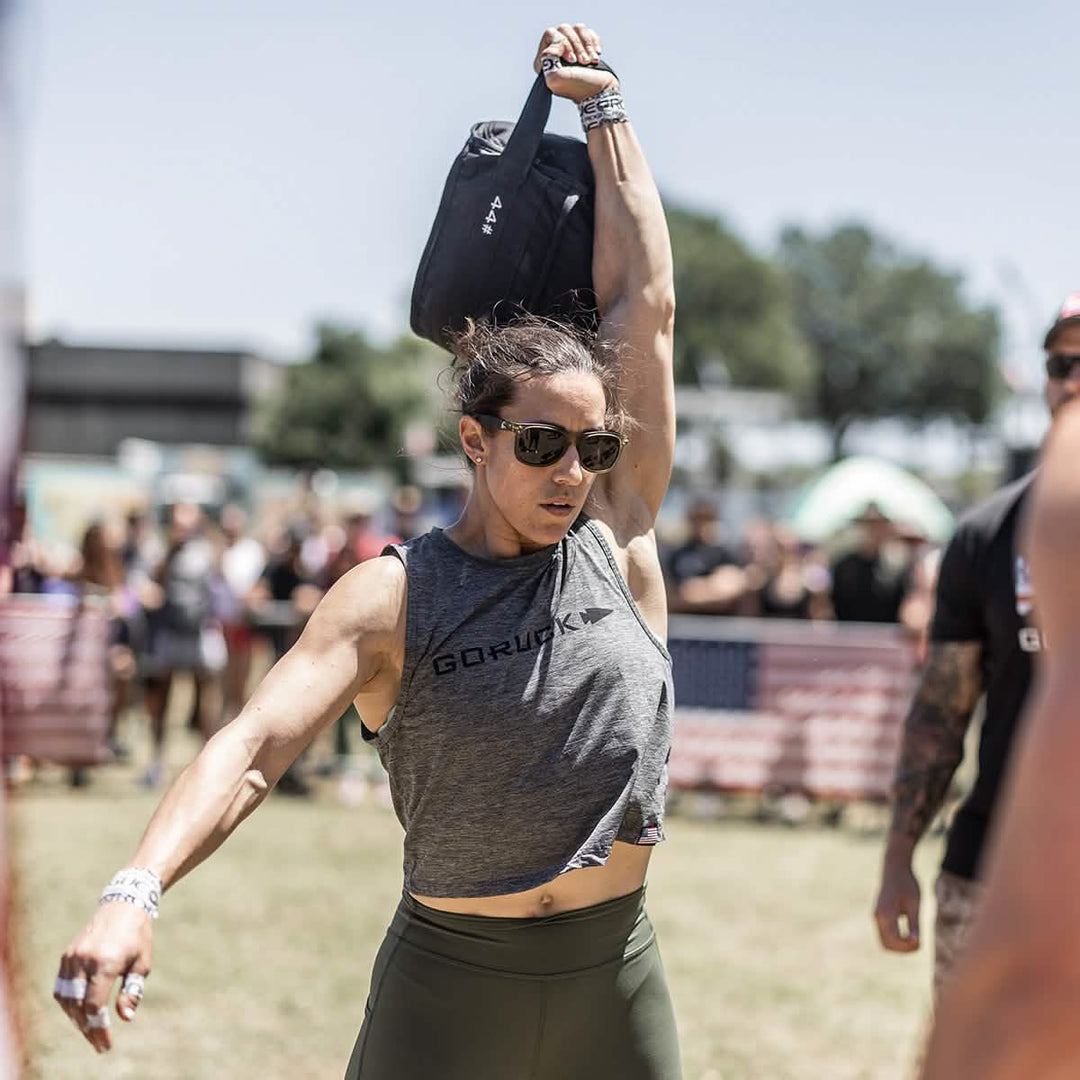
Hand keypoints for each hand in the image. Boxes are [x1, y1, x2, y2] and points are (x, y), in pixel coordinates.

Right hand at [54, 901, 153, 1053]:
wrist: (123, 904)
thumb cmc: (138, 935)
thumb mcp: (142, 962)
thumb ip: (132, 991)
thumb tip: (125, 1018)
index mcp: (106, 962)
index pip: (95, 1006)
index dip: (99, 1029)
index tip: (106, 1044)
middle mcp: (84, 960)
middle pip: (78, 1006)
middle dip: (87, 1028)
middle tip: (98, 1042)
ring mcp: (72, 957)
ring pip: (66, 999)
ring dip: (75, 1018)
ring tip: (89, 1030)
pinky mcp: (67, 955)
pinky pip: (62, 987)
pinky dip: (68, 1003)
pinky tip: (79, 1012)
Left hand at [533, 23, 616, 102]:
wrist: (602, 90)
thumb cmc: (581, 87)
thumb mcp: (556, 77)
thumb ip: (547, 60)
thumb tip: (550, 46)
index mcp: (545, 61)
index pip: (550, 34)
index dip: (562, 43)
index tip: (571, 60)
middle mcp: (557, 53)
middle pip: (564, 29)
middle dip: (576, 45)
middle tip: (582, 62)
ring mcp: (572, 48)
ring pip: (577, 28)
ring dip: (586, 45)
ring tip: (590, 61)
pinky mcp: (585, 46)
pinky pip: (587, 32)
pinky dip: (593, 43)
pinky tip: (595, 56)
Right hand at [874, 862, 921, 952]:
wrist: (895, 868)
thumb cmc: (907, 884)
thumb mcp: (915, 904)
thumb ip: (914, 924)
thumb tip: (916, 942)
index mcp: (885, 913)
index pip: (895, 940)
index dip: (909, 946)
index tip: (921, 940)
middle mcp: (877, 916)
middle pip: (887, 945)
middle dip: (903, 949)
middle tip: (919, 942)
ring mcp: (876, 916)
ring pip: (885, 942)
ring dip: (899, 946)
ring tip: (915, 939)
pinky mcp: (878, 916)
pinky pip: (885, 936)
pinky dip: (896, 940)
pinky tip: (908, 934)